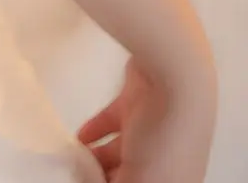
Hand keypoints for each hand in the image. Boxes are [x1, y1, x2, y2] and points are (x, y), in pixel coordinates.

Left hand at [78, 56, 215, 181]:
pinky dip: (95, 130)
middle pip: (130, 172)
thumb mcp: (144, 180)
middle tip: (81, 175)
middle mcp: (166, 157)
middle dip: (106, 176)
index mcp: (175, 180)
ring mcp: (151, 127)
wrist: (173, 76)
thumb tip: (100, 182)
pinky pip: (111, 122)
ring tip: (74, 162)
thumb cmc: (167, 138)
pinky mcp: (135, 102)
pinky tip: (80, 138)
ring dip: (97, 157)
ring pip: (120, 150)